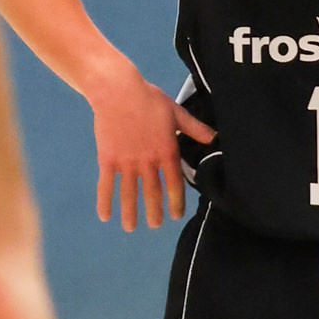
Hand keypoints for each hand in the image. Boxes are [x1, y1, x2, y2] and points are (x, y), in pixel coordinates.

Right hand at [90, 74, 211, 230]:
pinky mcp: (108, 160)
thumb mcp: (176, 112)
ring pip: (129, 193)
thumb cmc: (148, 98)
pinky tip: (105, 216)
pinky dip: (105, 202)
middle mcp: (148, 162)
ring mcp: (127, 162)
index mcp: (167, 151)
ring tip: (131, 228)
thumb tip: (214, 137)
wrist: (117, 91)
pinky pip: (106, 185)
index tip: (176, 215)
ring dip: (130, 213)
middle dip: (154, 212)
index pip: (175, 183)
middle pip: (152, 192)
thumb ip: (194, 128)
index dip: (176, 201)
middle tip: (155, 225)